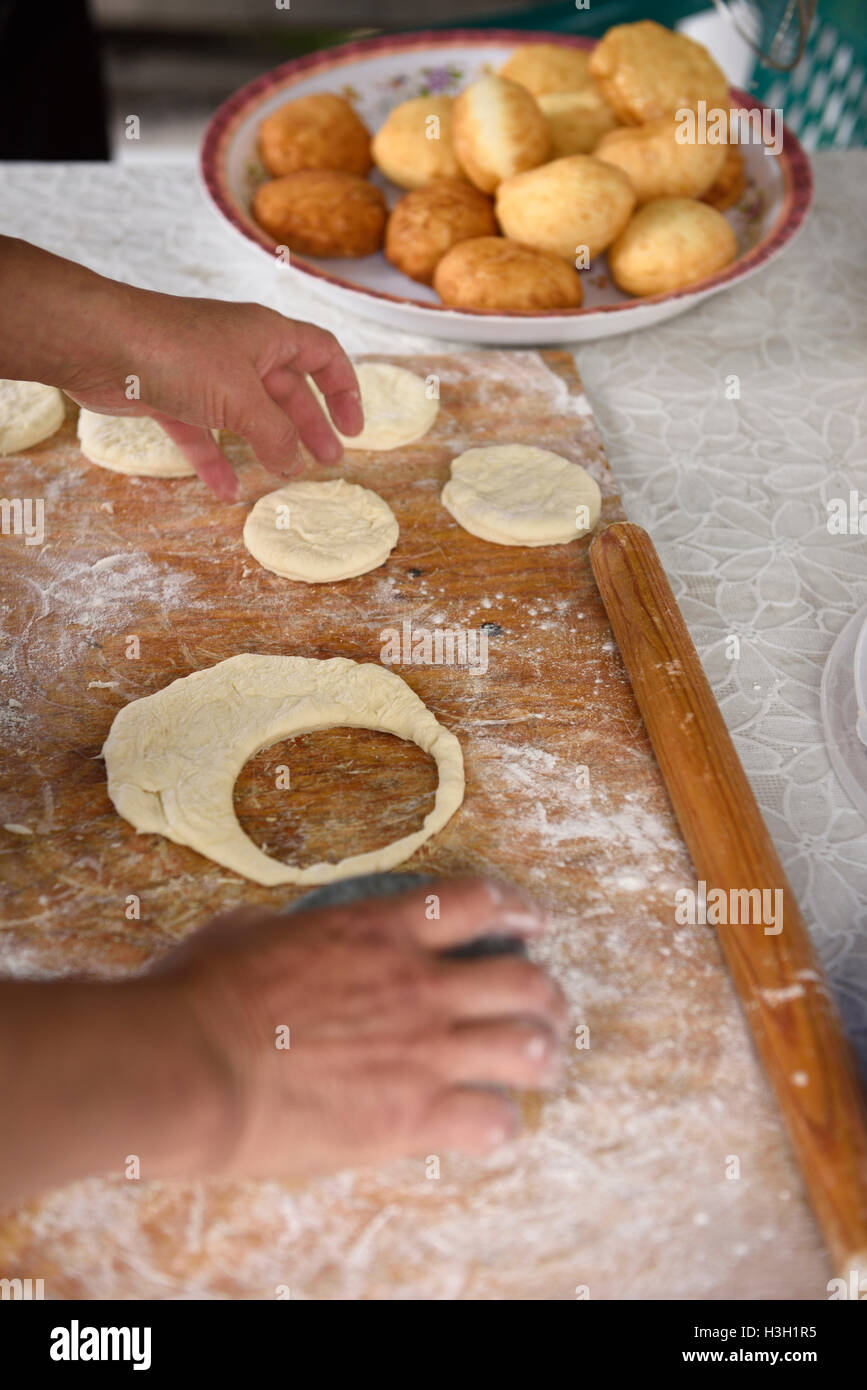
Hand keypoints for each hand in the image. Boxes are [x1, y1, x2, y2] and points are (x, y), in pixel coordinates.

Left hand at [66, 294, 363, 500]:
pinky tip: (226, 490)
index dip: (344, 389)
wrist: (100, 343)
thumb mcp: (242, 399)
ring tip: (286, 476)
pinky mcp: (171, 395)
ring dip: (268, 444)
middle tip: (328, 461)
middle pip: (288, 389)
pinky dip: (216, 459)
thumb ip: (275, 434)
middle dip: (309, 425)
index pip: (323, 353)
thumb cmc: (178, 354)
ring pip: (247, 413)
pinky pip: (203, 432)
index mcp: (268, 335)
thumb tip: (294, 464)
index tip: (353, 428)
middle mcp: (240, 349)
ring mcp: (204, 373)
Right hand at [160, 877, 567, 1179]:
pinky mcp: (411, 1116)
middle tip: (549, 1007)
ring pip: (526, 1045)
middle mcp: (417, 985)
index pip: (476, 903)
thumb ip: (290, 931)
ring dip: (543, 1054)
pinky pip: (491, 1121)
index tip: (532, 921)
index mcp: (378, 931)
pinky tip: (493, 1125)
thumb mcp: (248, 932)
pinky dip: (501, 1123)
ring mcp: (422, 1051)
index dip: (516, 909)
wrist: (189, 1067)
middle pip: (523, 979)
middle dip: (547, 994)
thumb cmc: (201, 994)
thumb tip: (281, 933)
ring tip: (543, 1063)